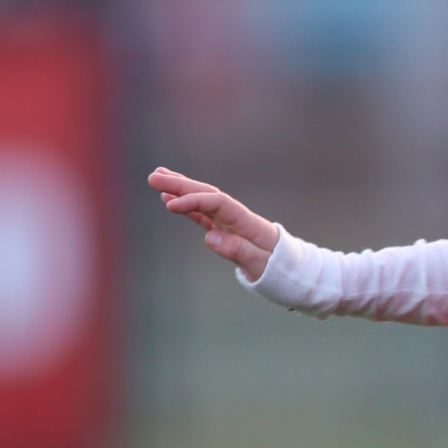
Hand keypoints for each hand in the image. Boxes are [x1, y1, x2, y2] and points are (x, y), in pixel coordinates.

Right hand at [149, 166, 281, 281]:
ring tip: (157, 178)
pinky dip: (186, 207)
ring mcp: (230, 223)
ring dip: (180, 189)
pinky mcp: (225, 231)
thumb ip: (238, 251)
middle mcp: (238, 218)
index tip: (170, 204)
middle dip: (181, 185)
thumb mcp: (262, 264)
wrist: (293, 270)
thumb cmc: (280, 269)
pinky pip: (203, 215)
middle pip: (208, 194)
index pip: (218, 204)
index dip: (194, 201)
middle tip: (154, 176)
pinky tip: (168, 200)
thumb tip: (211, 237)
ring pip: (203, 201)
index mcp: (248, 222)